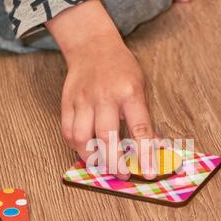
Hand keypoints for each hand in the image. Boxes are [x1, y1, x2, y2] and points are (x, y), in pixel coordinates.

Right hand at [46, 0, 156, 179]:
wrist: (93, 46)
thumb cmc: (122, 69)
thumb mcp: (140, 86)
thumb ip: (143, 116)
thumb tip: (152, 146)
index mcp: (130, 93)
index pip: (140, 130)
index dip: (145, 155)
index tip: (149, 174)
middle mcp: (105, 97)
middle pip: (107, 138)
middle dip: (116, 164)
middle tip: (123, 174)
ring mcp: (83, 100)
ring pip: (82, 138)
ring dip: (92, 158)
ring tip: (101, 164)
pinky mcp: (67, 102)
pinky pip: (67, 131)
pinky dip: (76, 146)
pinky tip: (85, 149)